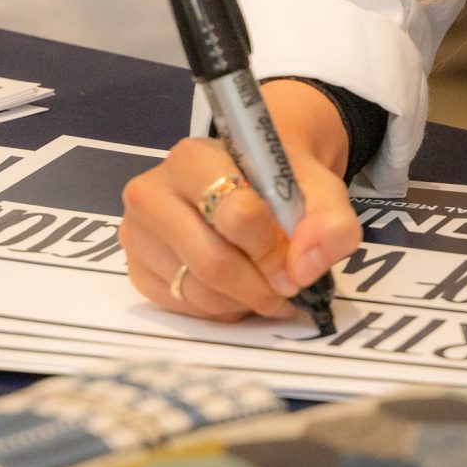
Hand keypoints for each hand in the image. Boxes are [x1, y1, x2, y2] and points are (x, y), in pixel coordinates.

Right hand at [120, 80, 361, 320]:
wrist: (251, 182)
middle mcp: (152, 191)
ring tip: (266, 285)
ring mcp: (137, 232)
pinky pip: (182, 306)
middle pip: (212, 261)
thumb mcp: (320, 190)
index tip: (296, 264)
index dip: (273, 250)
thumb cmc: (279, 184)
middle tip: (287, 290)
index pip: (235, 214)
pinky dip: (220, 308)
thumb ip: (330, 223)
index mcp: (194, 158)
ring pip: (197, 290)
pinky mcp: (136, 268)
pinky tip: (238, 289)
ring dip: (244, 301)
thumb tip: (305, 269)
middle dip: (260, 286)